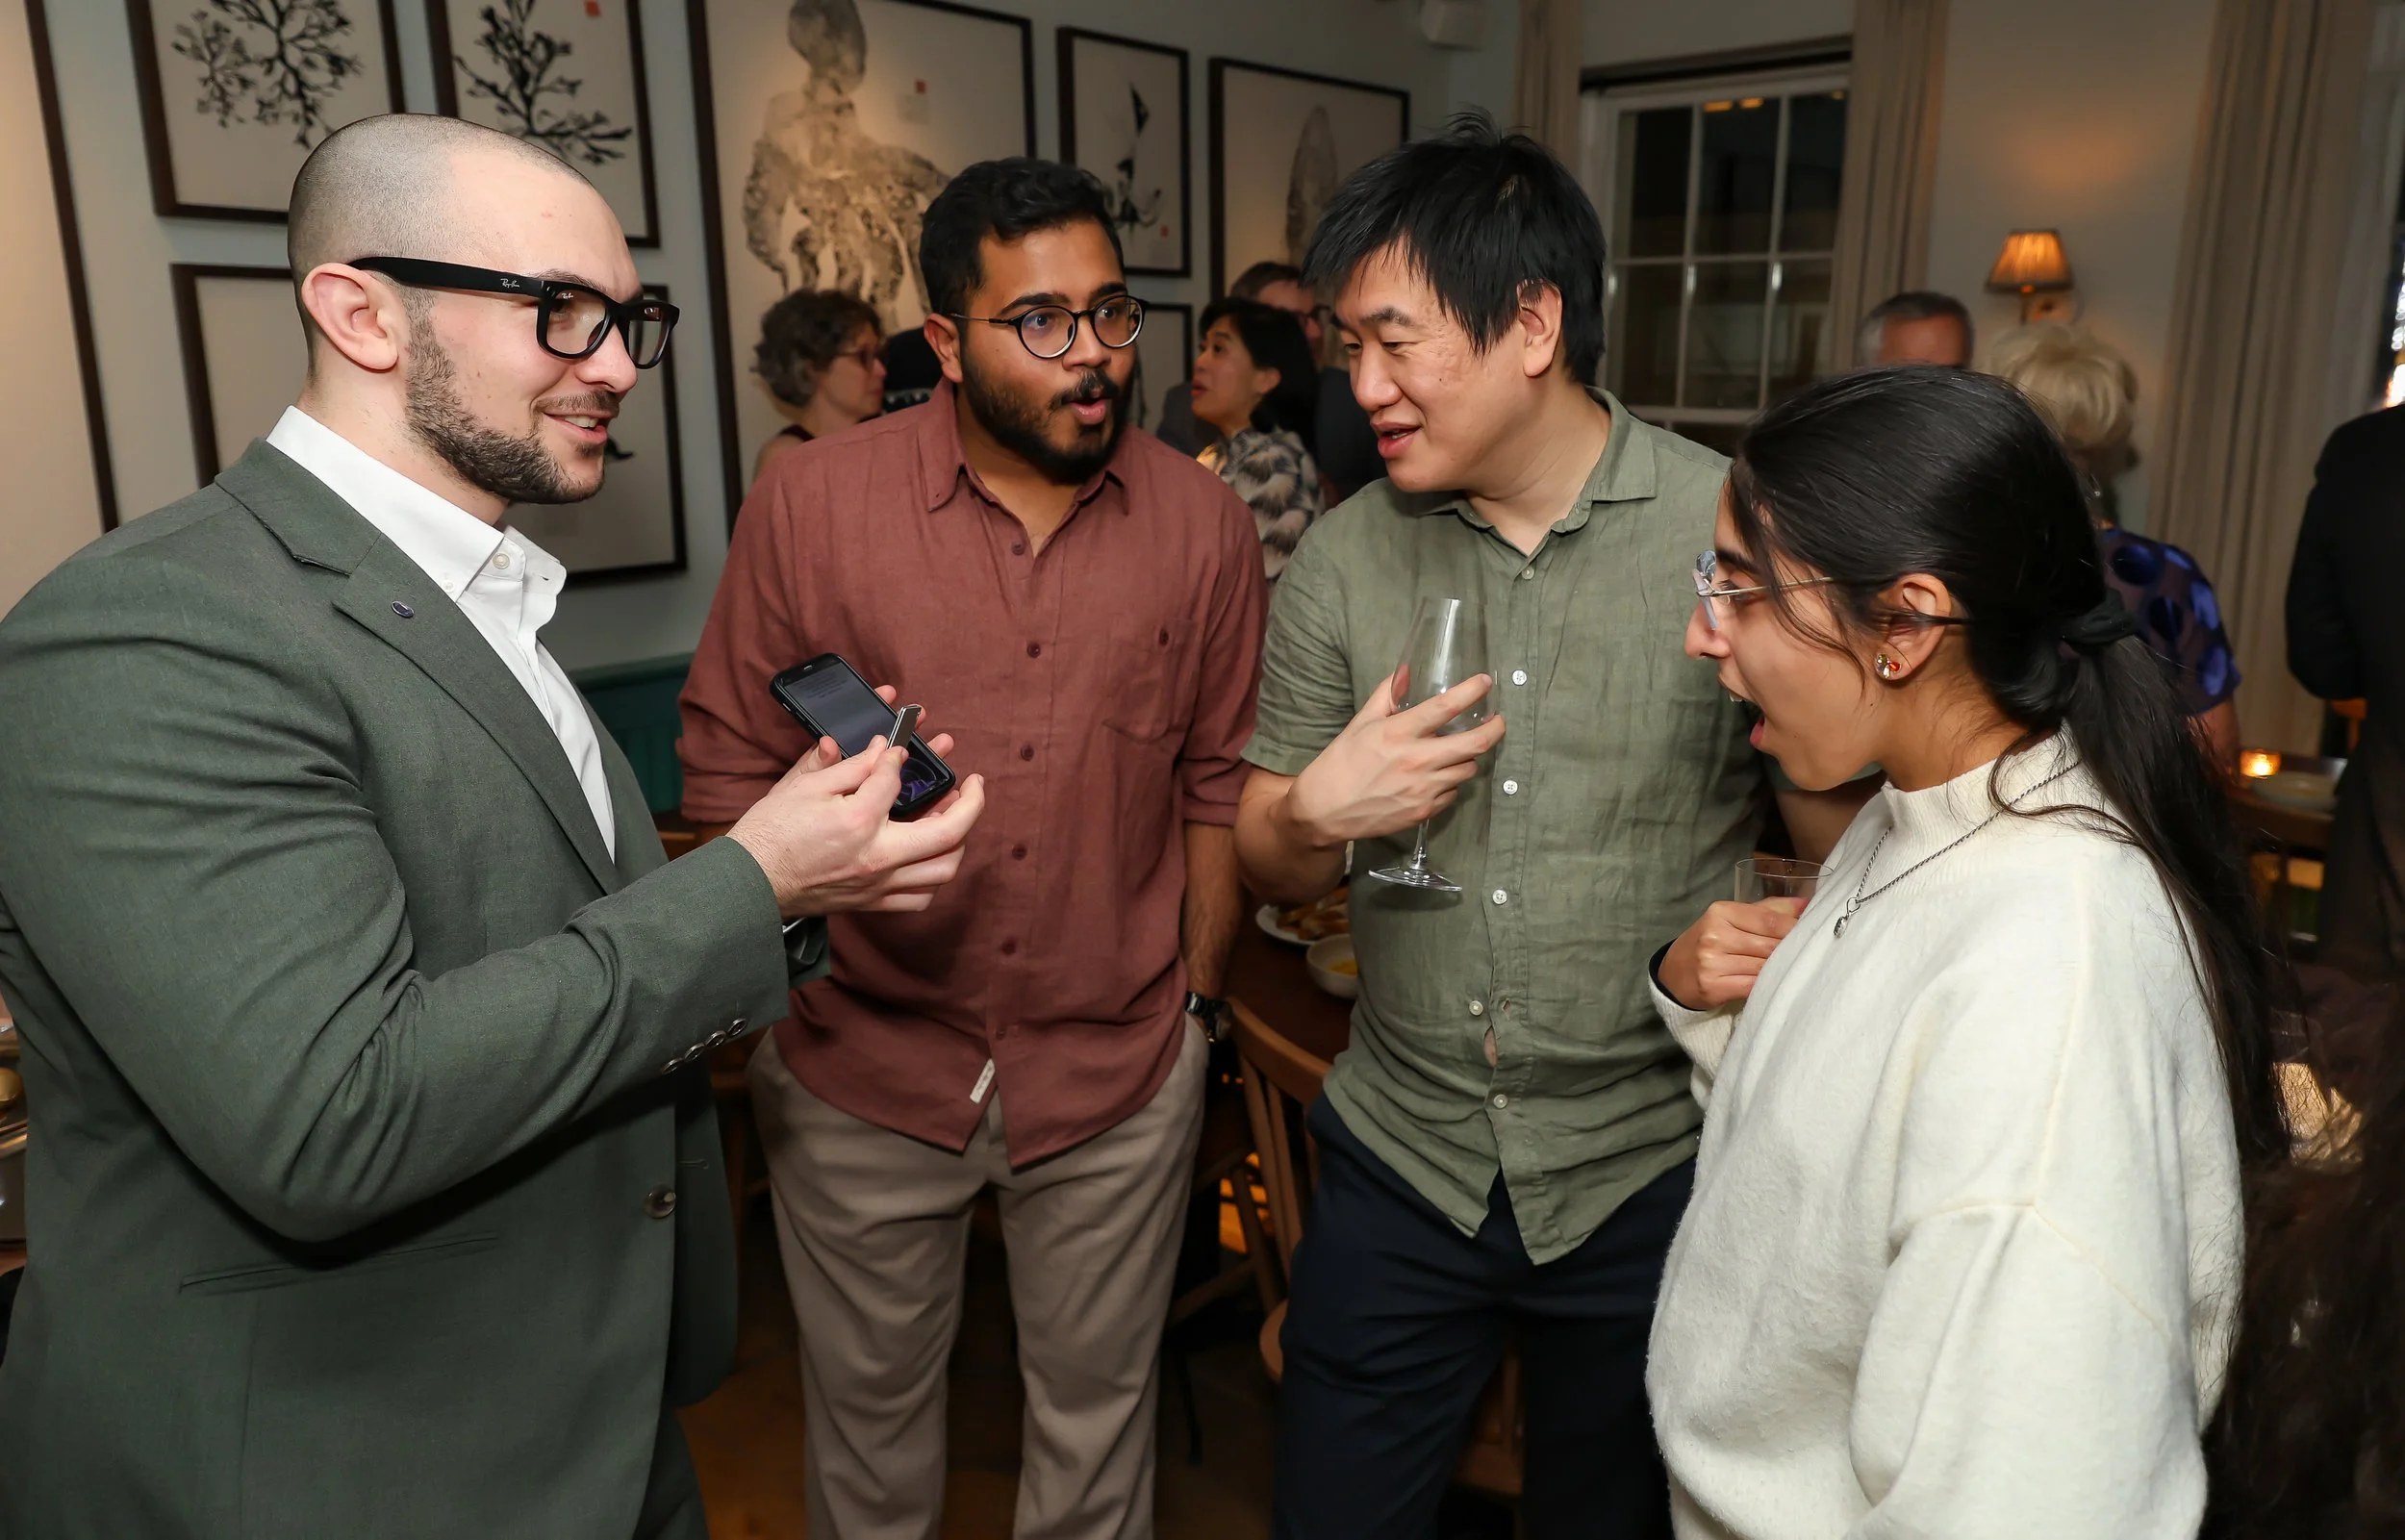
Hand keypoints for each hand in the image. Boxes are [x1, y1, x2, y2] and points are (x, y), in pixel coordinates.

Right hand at [727, 728, 985, 917]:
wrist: (748, 883)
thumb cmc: (770, 833)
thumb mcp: (804, 787)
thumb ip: (850, 766)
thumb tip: (882, 750)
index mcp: (858, 822)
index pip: (895, 779)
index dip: (898, 757)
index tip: (898, 748)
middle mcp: (877, 858)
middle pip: (949, 832)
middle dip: (970, 802)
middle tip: (972, 783)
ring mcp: (878, 885)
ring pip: (943, 869)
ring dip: (957, 840)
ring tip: (953, 816)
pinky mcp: (872, 903)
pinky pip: (921, 897)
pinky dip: (934, 875)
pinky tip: (929, 855)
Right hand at [1279, 670, 1505, 846]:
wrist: (1325, 810)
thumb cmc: (1341, 763)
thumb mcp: (1360, 723)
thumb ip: (1386, 696)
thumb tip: (1405, 672)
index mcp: (1398, 733)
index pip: (1446, 707)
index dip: (1472, 691)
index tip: (1485, 683)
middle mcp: (1416, 760)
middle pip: (1476, 744)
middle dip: (1495, 729)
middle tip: (1498, 721)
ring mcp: (1423, 789)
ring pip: (1468, 770)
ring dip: (1468, 758)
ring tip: (1458, 752)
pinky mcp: (1424, 811)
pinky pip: (1453, 793)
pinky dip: (1450, 783)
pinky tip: (1436, 778)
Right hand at [1658, 899, 1800, 1009]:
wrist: (1674, 973)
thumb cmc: (1710, 942)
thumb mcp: (1731, 919)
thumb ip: (1768, 910)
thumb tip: (1806, 904)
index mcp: (1720, 912)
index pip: (1769, 920)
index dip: (1795, 929)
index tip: (1814, 933)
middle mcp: (1714, 935)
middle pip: (1769, 945)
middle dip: (1790, 951)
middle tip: (1809, 954)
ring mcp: (1712, 962)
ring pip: (1763, 967)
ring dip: (1781, 970)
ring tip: (1793, 970)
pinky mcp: (1712, 987)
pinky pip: (1753, 986)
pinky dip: (1767, 986)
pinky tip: (1774, 985)